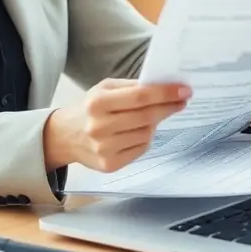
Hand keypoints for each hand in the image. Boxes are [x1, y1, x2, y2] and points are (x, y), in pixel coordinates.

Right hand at [44, 79, 190, 172]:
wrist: (65, 136)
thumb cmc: (90, 108)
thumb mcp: (105, 88)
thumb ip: (132, 87)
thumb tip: (165, 87)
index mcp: (98, 102)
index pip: (140, 97)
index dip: (165, 94)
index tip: (184, 90)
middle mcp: (99, 126)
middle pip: (146, 117)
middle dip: (168, 107)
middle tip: (182, 100)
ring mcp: (104, 148)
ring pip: (146, 134)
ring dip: (155, 124)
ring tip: (149, 117)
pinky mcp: (109, 164)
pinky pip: (141, 149)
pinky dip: (145, 138)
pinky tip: (137, 132)